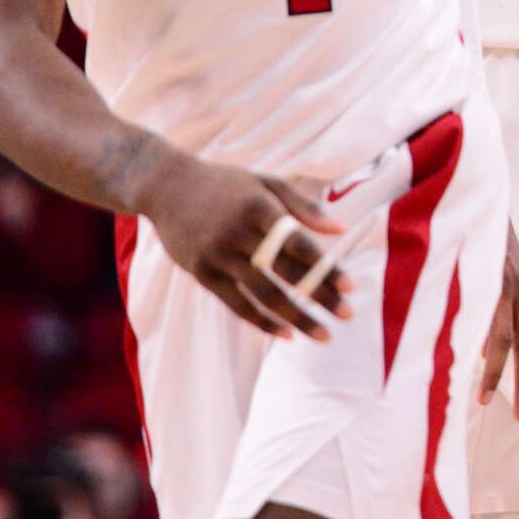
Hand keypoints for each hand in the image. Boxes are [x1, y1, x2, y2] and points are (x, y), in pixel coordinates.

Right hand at [142, 153, 350, 339]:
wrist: (167, 186)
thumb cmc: (226, 184)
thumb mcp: (266, 183)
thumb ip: (304, 206)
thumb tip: (340, 229)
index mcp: (260, 208)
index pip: (299, 245)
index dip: (326, 268)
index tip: (351, 287)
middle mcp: (238, 233)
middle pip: (285, 273)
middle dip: (320, 296)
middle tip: (348, 315)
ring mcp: (217, 255)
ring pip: (262, 294)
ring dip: (296, 318)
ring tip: (323, 334)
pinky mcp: (201, 272)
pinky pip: (236, 304)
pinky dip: (261, 321)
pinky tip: (286, 334)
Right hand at [481, 227, 518, 418]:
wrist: (480, 196)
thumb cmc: (482, 242)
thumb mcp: (495, 278)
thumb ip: (495, 314)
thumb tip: (483, 354)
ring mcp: (510, 285)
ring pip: (509, 340)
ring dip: (500, 375)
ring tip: (488, 401)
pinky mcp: (492, 279)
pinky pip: (490, 321)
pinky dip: (485, 348)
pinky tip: (477, 367)